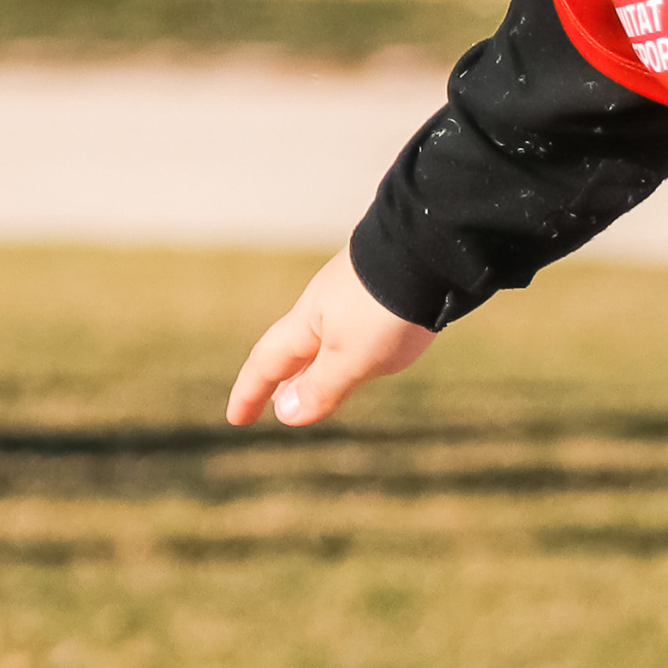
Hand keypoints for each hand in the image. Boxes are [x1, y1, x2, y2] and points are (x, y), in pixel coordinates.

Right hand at [227, 250, 433, 427]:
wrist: (431, 248)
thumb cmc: (385, 306)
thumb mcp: (352, 356)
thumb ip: (321, 386)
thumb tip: (285, 413)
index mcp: (308, 322)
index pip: (267, 363)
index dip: (250, 393)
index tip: (236, 420)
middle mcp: (325, 305)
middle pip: (293, 349)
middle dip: (280, 380)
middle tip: (272, 406)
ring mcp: (354, 295)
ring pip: (323, 339)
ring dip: (312, 368)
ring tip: (310, 386)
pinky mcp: (384, 291)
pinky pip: (351, 329)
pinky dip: (343, 352)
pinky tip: (361, 353)